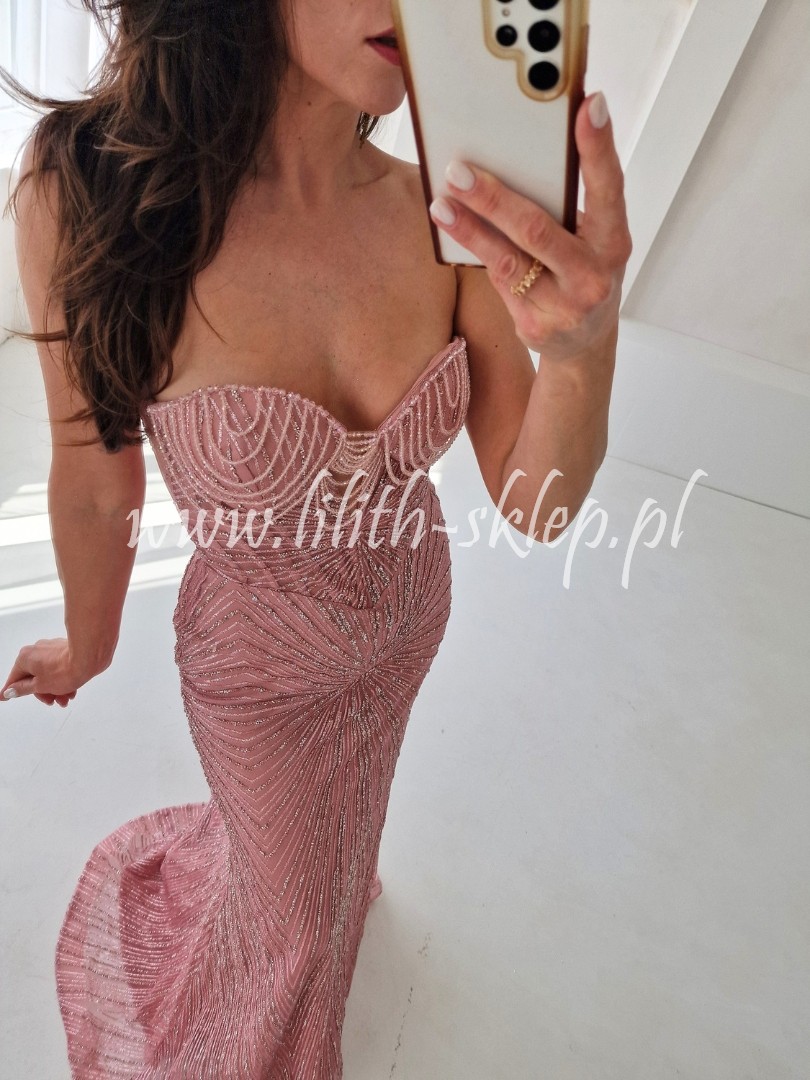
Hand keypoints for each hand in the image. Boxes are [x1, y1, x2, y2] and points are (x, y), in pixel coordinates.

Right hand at [1, 637, 93, 707]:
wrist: (89, 657)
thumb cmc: (64, 670)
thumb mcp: (40, 686)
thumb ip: (23, 689)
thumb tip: (9, 691)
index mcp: (25, 658)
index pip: (15, 679)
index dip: (13, 690)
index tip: (5, 697)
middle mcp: (36, 650)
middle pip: (34, 677)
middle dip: (44, 692)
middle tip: (53, 701)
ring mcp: (50, 649)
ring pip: (48, 674)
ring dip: (56, 689)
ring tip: (66, 698)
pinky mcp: (64, 649)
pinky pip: (59, 668)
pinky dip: (63, 679)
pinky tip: (72, 690)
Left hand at [429, 91, 631, 363]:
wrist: (585, 344)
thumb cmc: (583, 273)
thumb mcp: (591, 240)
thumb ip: (567, 207)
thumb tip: (521, 152)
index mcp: (613, 241)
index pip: (608, 187)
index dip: (598, 146)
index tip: (587, 103)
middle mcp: (592, 275)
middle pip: (537, 229)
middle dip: (494, 197)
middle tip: (459, 169)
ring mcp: (564, 306)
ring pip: (508, 260)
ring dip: (470, 228)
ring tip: (441, 202)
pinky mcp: (535, 326)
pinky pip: (498, 281)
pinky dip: (473, 250)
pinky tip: (451, 228)